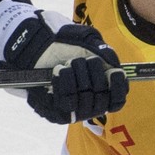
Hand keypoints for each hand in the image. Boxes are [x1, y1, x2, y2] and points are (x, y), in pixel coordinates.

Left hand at [4, 13, 128, 123]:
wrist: (36, 43)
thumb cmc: (63, 42)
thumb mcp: (89, 40)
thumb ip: (106, 52)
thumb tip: (116, 68)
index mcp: (101, 88)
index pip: (117, 100)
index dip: (118, 87)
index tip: (114, 72)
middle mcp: (89, 103)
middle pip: (103, 98)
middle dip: (93, 74)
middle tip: (80, 61)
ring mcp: (73, 110)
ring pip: (86, 101)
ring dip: (78, 77)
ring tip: (66, 64)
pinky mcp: (56, 113)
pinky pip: (68, 103)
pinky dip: (64, 83)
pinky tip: (58, 71)